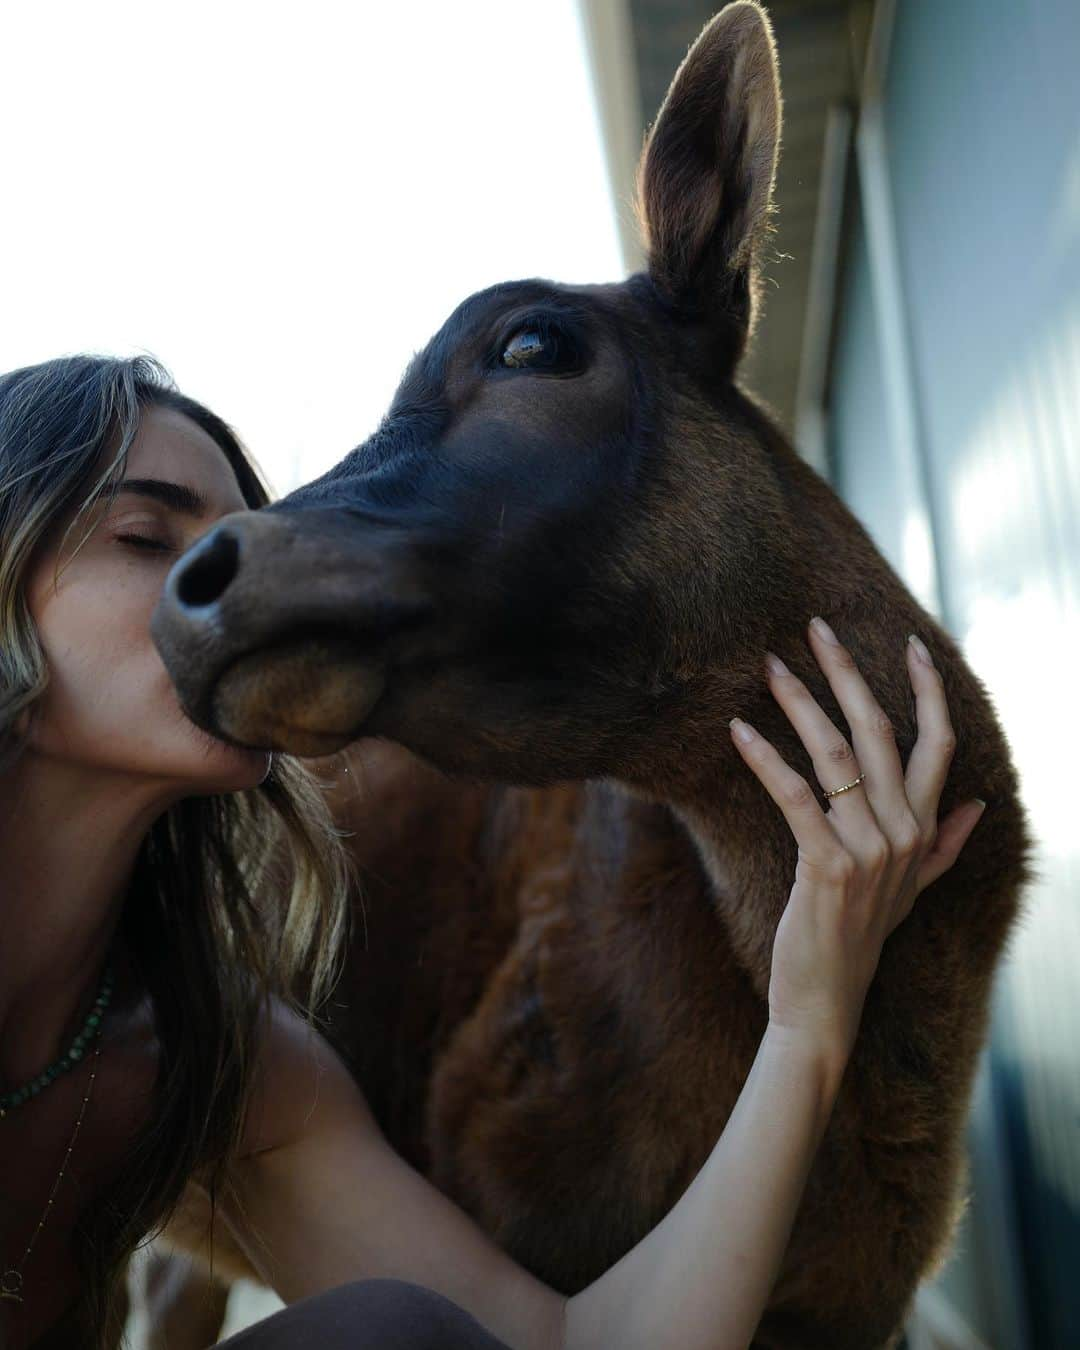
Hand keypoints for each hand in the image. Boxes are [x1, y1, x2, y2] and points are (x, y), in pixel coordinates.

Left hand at [729, 617, 984, 1075]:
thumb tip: (978, 805)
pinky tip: (737, 732)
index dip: (927, 692)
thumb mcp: (913, 889)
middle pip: (879, 731)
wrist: (828, 998)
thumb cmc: (862, 936)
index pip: (936, 745)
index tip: (912, 644)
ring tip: (769, 667)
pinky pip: (794, 796)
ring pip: (835, 754)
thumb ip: (945, 845)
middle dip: (847, 672)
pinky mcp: (827, 865)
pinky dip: (764, 760)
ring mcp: (869, 849)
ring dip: (799, 703)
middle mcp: (903, 832)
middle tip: (815, 627)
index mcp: (922, 829)